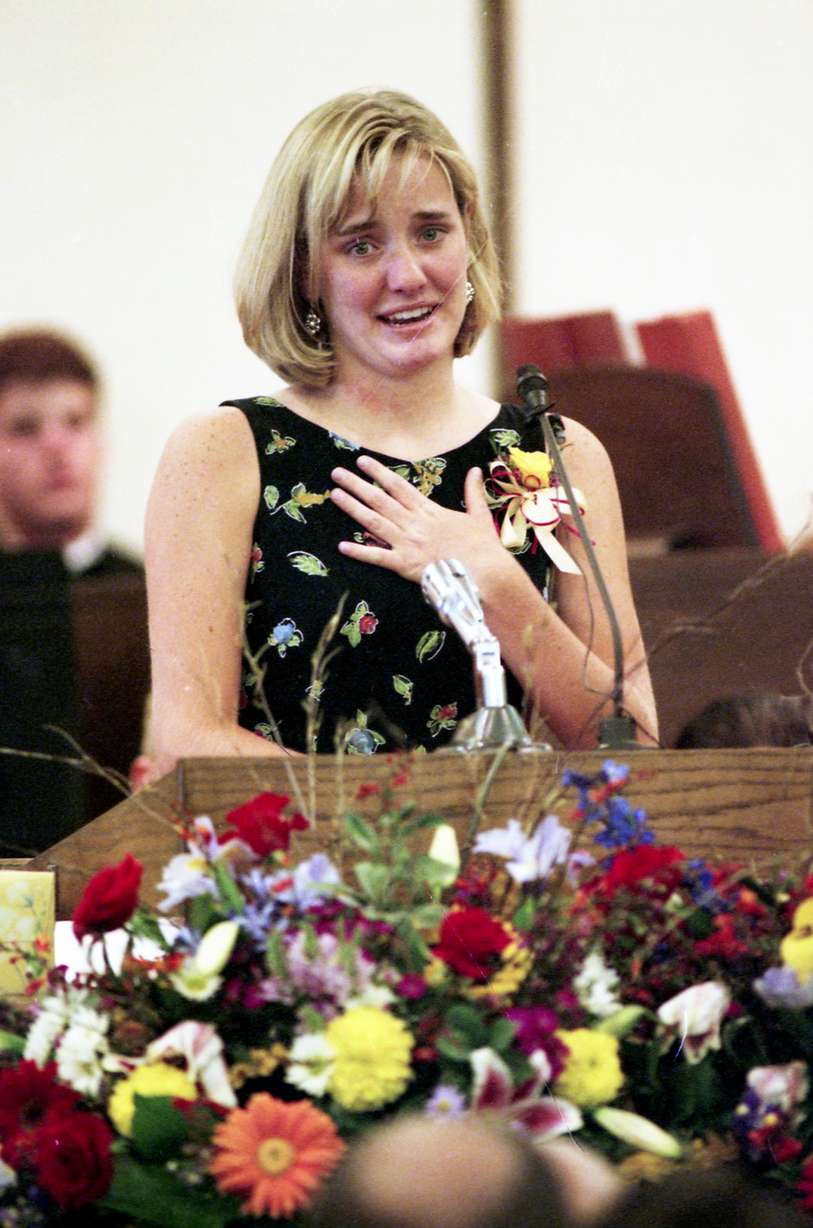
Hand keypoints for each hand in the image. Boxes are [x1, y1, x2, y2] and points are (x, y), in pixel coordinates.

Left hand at [330, 454, 504, 586]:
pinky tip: (342, 546)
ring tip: (335, 494)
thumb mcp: (479, 515)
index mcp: (430, 511)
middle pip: (380, 499)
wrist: (485, 574)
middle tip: (337, 473)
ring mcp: (407, 543)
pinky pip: (378, 557)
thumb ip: (473, 491)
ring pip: (374, 522)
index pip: (399, 486)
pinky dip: (360, 552)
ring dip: (353, 507)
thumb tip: (476, 469)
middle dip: (357, 484)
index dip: (379, 472)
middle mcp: (414, 523)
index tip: (362, 461)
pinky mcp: (405, 565)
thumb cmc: (483, 548)